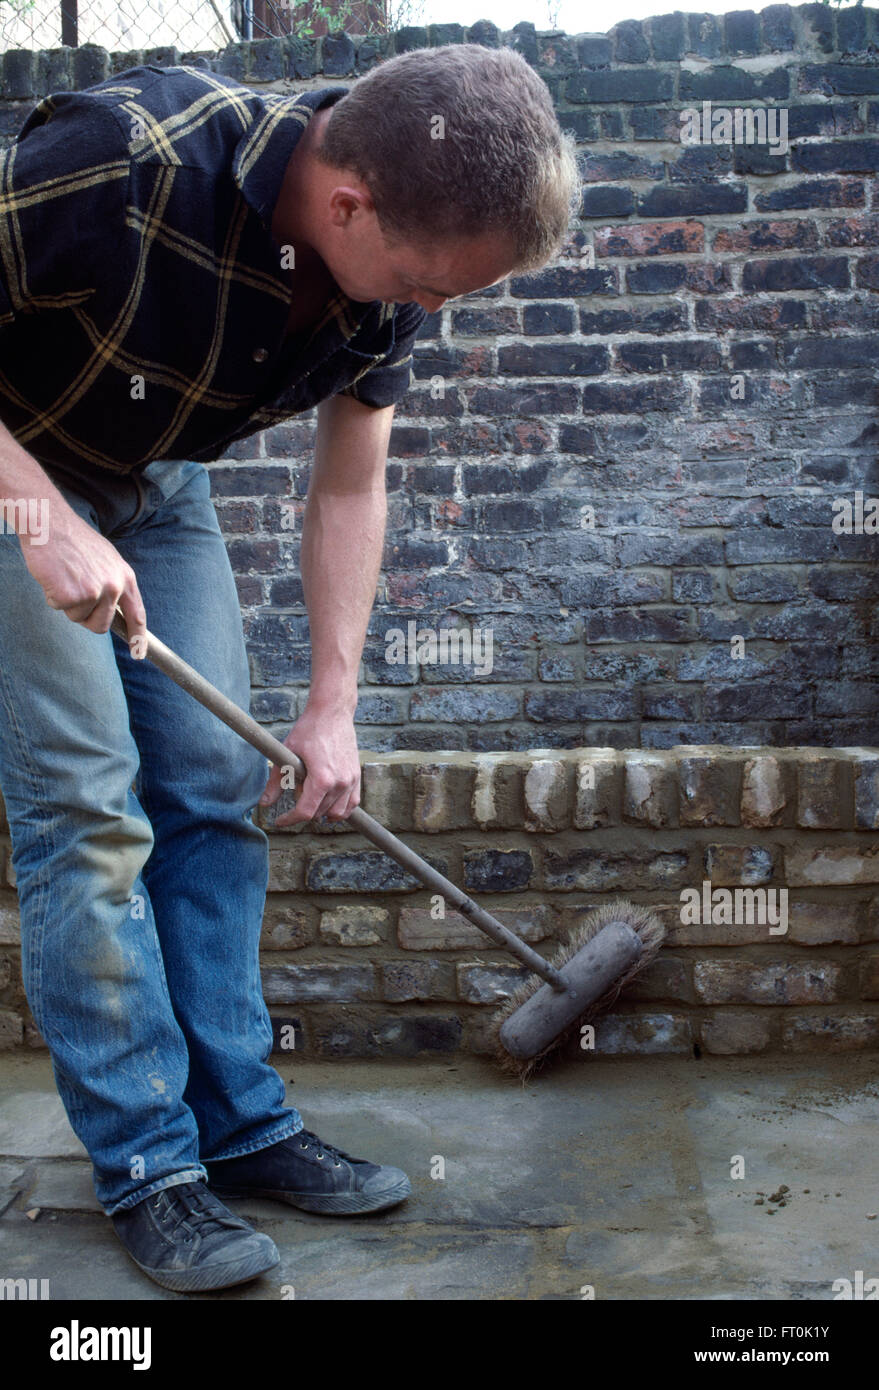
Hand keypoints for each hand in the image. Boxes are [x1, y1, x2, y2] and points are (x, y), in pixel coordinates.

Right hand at [21, 499, 146, 642]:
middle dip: (86, 617)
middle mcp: (114, 586)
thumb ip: (114, 583)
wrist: (50, 524)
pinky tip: (54, 576)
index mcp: (125, 577)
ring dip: (68, 604)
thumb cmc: (74, 541)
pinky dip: (52, 596)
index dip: (138, 637)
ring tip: (65, 577)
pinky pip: (60, 609)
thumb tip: (115, 608)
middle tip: (74, 593)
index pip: (137, 614)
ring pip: (78, 618)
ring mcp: (94, 591)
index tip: (138, 653)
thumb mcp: (106, 559)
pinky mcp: (72, 595)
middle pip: (102, 625)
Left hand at [260, 702, 360, 825]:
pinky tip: (328, 805)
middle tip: (294, 790)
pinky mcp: (356, 776)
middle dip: (303, 809)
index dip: (290, 819)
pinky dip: (340, 810)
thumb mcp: (287, 754)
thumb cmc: (309, 729)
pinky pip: (351, 804)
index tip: (280, 820)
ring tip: (310, 797)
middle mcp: (340, 783)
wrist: (332, 713)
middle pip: (318, 813)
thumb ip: (276, 782)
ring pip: (336, 813)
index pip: (305, 812)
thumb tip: (264, 803)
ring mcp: (351, 780)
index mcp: (322, 779)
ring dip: (321, 812)